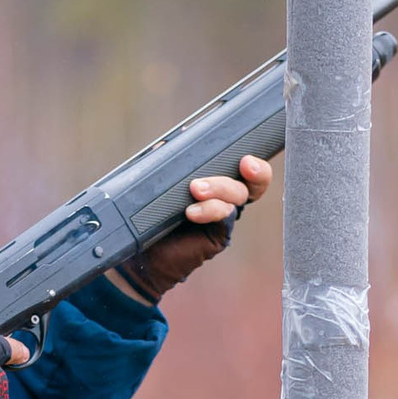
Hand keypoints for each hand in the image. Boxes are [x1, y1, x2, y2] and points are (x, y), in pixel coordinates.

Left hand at [116, 155, 274, 301]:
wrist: (142, 254)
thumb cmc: (148, 217)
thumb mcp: (156, 184)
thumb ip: (164, 163)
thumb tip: (163, 145)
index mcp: (216, 180)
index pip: (243, 166)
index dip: (253, 161)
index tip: (247, 156)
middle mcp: (225, 197)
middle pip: (251, 181)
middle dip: (255, 171)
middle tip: (245, 163)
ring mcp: (224, 217)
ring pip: (238, 195)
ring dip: (220, 187)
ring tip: (195, 189)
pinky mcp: (219, 235)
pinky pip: (224, 216)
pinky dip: (210, 210)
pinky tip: (192, 212)